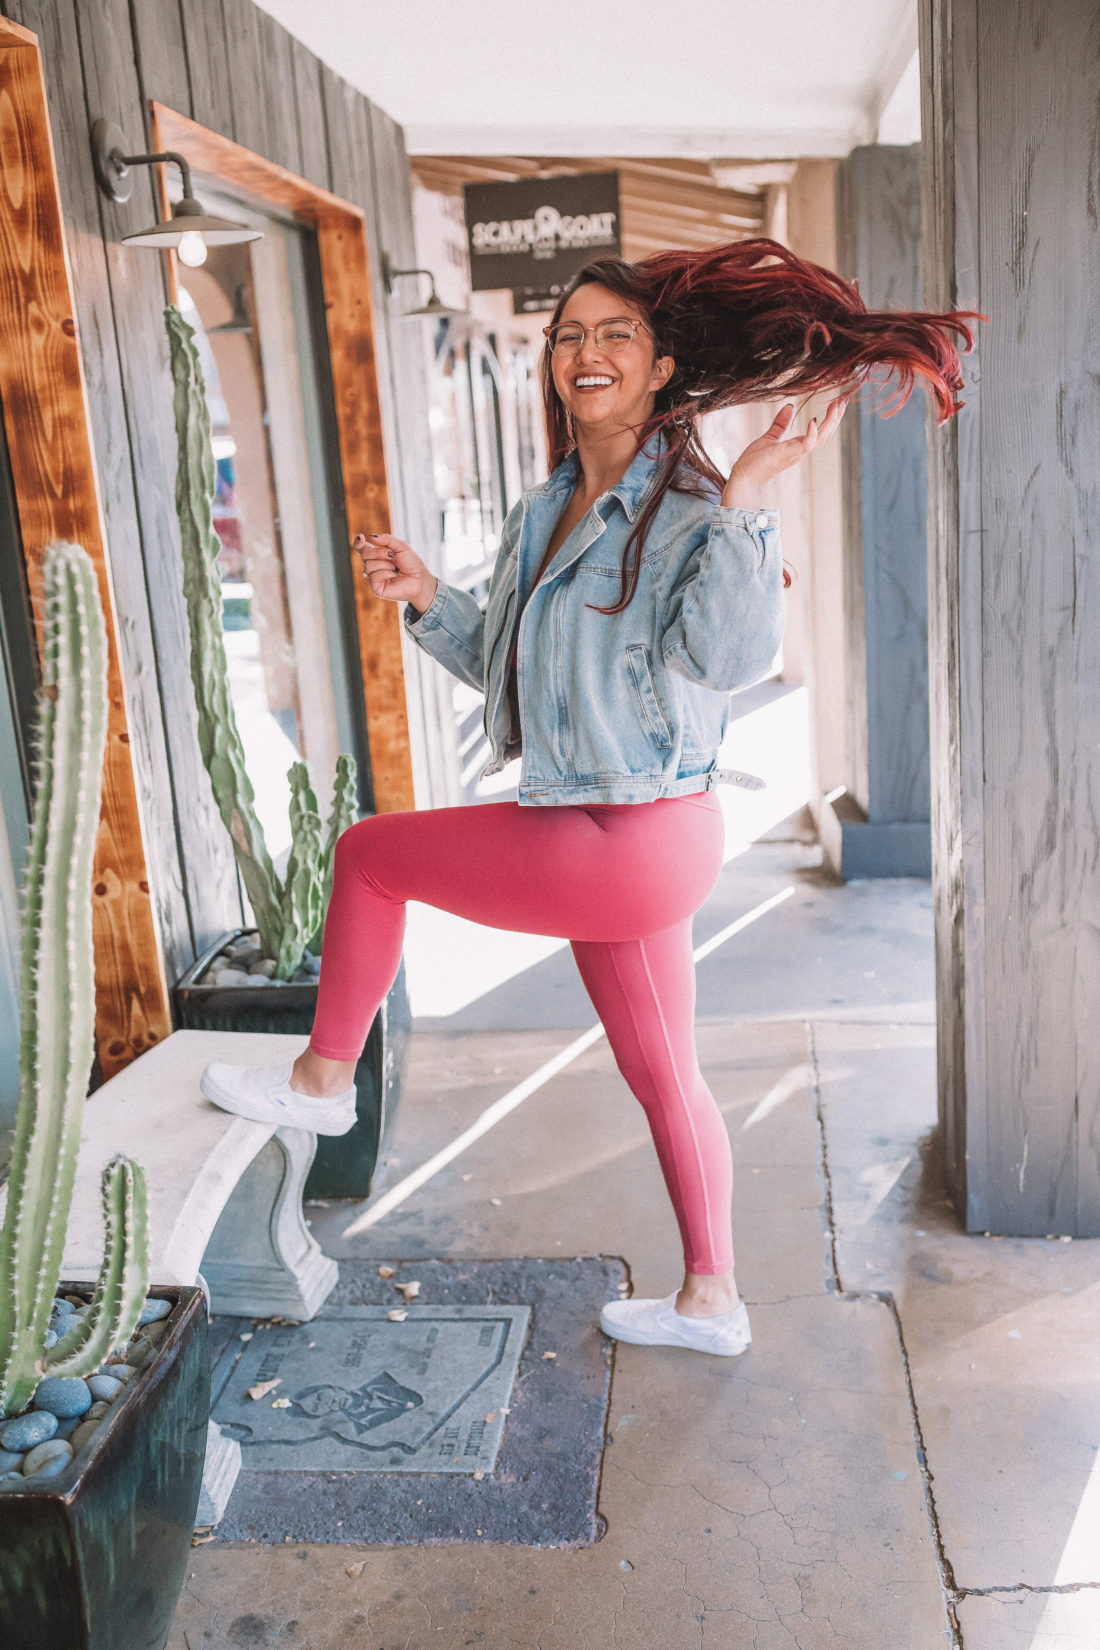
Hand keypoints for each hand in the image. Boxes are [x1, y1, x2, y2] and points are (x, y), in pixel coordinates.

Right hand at [354, 533, 437, 612]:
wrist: (420, 579)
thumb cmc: (412, 564)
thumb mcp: (401, 546)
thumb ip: (387, 539)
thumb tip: (372, 537)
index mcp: (377, 555)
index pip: (361, 548)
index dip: (358, 543)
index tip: (361, 538)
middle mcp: (374, 566)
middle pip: (364, 554)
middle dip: (378, 552)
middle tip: (392, 555)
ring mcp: (374, 577)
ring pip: (368, 565)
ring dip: (384, 564)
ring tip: (395, 568)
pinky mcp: (376, 588)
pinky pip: (374, 576)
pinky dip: (385, 573)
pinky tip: (394, 575)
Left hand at [721, 395, 850, 508]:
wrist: (744, 478)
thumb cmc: (755, 462)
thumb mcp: (770, 437)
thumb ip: (781, 423)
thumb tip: (790, 406)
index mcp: (798, 446)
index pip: (820, 432)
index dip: (830, 418)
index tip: (837, 403)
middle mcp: (800, 450)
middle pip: (825, 434)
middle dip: (836, 418)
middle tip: (843, 401)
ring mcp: (796, 453)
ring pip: (821, 438)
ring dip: (830, 422)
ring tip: (836, 406)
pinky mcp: (788, 454)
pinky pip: (806, 444)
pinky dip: (812, 433)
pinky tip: (814, 420)